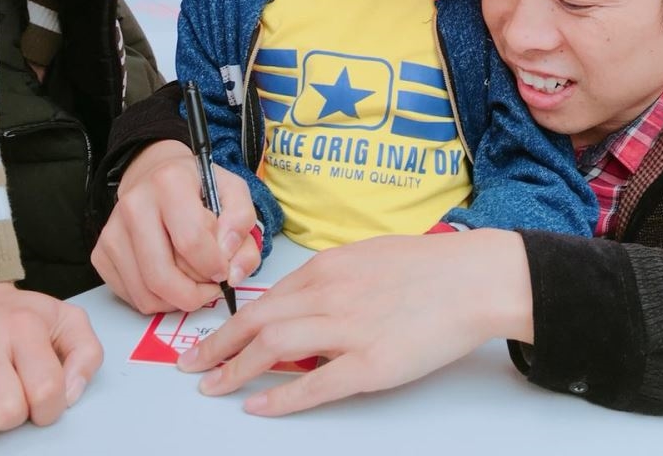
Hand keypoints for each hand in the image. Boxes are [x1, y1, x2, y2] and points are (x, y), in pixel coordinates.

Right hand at [0, 282, 102, 439]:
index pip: (46, 389)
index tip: (47, 399)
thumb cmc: (22, 317)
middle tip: (19, 395)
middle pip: (7, 412)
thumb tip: (72, 394)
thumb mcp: (66, 320)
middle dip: (19, 415)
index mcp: (26, 324)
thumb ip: (87, 354)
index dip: (51, 407)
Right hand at [91, 140, 260, 314]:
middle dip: (195, 293)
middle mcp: (134, 204)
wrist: (155, 175)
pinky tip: (172, 279)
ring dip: (178, 300)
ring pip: (147, 294)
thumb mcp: (232, 191)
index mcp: (169, 182)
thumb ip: (243, 224)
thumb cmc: (196, 187)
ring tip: (194, 282)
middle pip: (163, 276)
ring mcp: (112, 231)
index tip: (224, 268)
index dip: (214, 265)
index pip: (191, 241)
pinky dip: (158, 300)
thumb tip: (233, 267)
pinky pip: (133, 297)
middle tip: (211, 285)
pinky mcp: (101, 253)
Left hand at [177, 230, 533, 414]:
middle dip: (217, 347)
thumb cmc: (427, 265)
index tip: (210, 338)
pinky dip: (280, 399)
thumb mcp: (368, 256)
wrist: (472, 277)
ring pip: (274, 350)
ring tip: (213, 387)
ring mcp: (348, 330)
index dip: (231, 322)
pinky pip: (315, 385)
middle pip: (257, 323)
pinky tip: (258, 407)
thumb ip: (331, 277)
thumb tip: (302, 299)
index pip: (265, 299)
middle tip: (190, 367)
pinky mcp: (371, 363)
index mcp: (328, 267)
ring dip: (235, 371)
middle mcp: (329, 295)